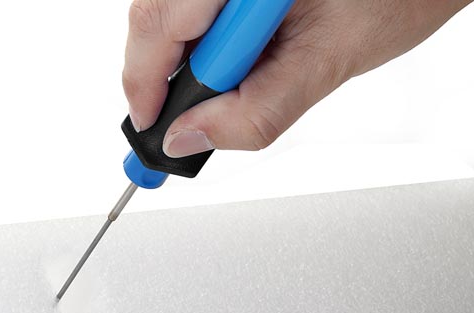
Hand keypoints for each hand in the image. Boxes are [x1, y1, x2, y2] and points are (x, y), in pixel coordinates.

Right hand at [123, 0, 472, 157]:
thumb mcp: (327, 64)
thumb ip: (253, 112)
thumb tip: (188, 138)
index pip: (160, 24)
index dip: (146, 85)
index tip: (152, 128)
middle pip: (154, 17)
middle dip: (158, 76)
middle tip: (175, 122)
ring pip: (168, 13)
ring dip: (181, 61)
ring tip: (214, 91)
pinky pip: (191, 7)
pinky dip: (198, 43)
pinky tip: (224, 61)